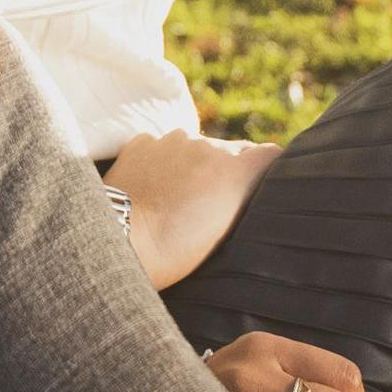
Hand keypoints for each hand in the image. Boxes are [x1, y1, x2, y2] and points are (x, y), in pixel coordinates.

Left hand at [100, 130, 282, 291]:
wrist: (121, 242)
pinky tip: (153, 189)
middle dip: (226, 171)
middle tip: (211, 204)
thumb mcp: (225, 230)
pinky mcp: (143, 142)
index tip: (259, 187)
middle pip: (231, 151)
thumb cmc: (176, 251)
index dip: (266, 170)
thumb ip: (241, 197)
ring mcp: (172, 140)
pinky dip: (162, 163)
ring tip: (177, 199)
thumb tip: (250, 183)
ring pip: (195, 147)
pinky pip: (162, 147)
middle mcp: (208, 146)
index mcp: (236, 169)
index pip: (270, 154)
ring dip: (193, 165)